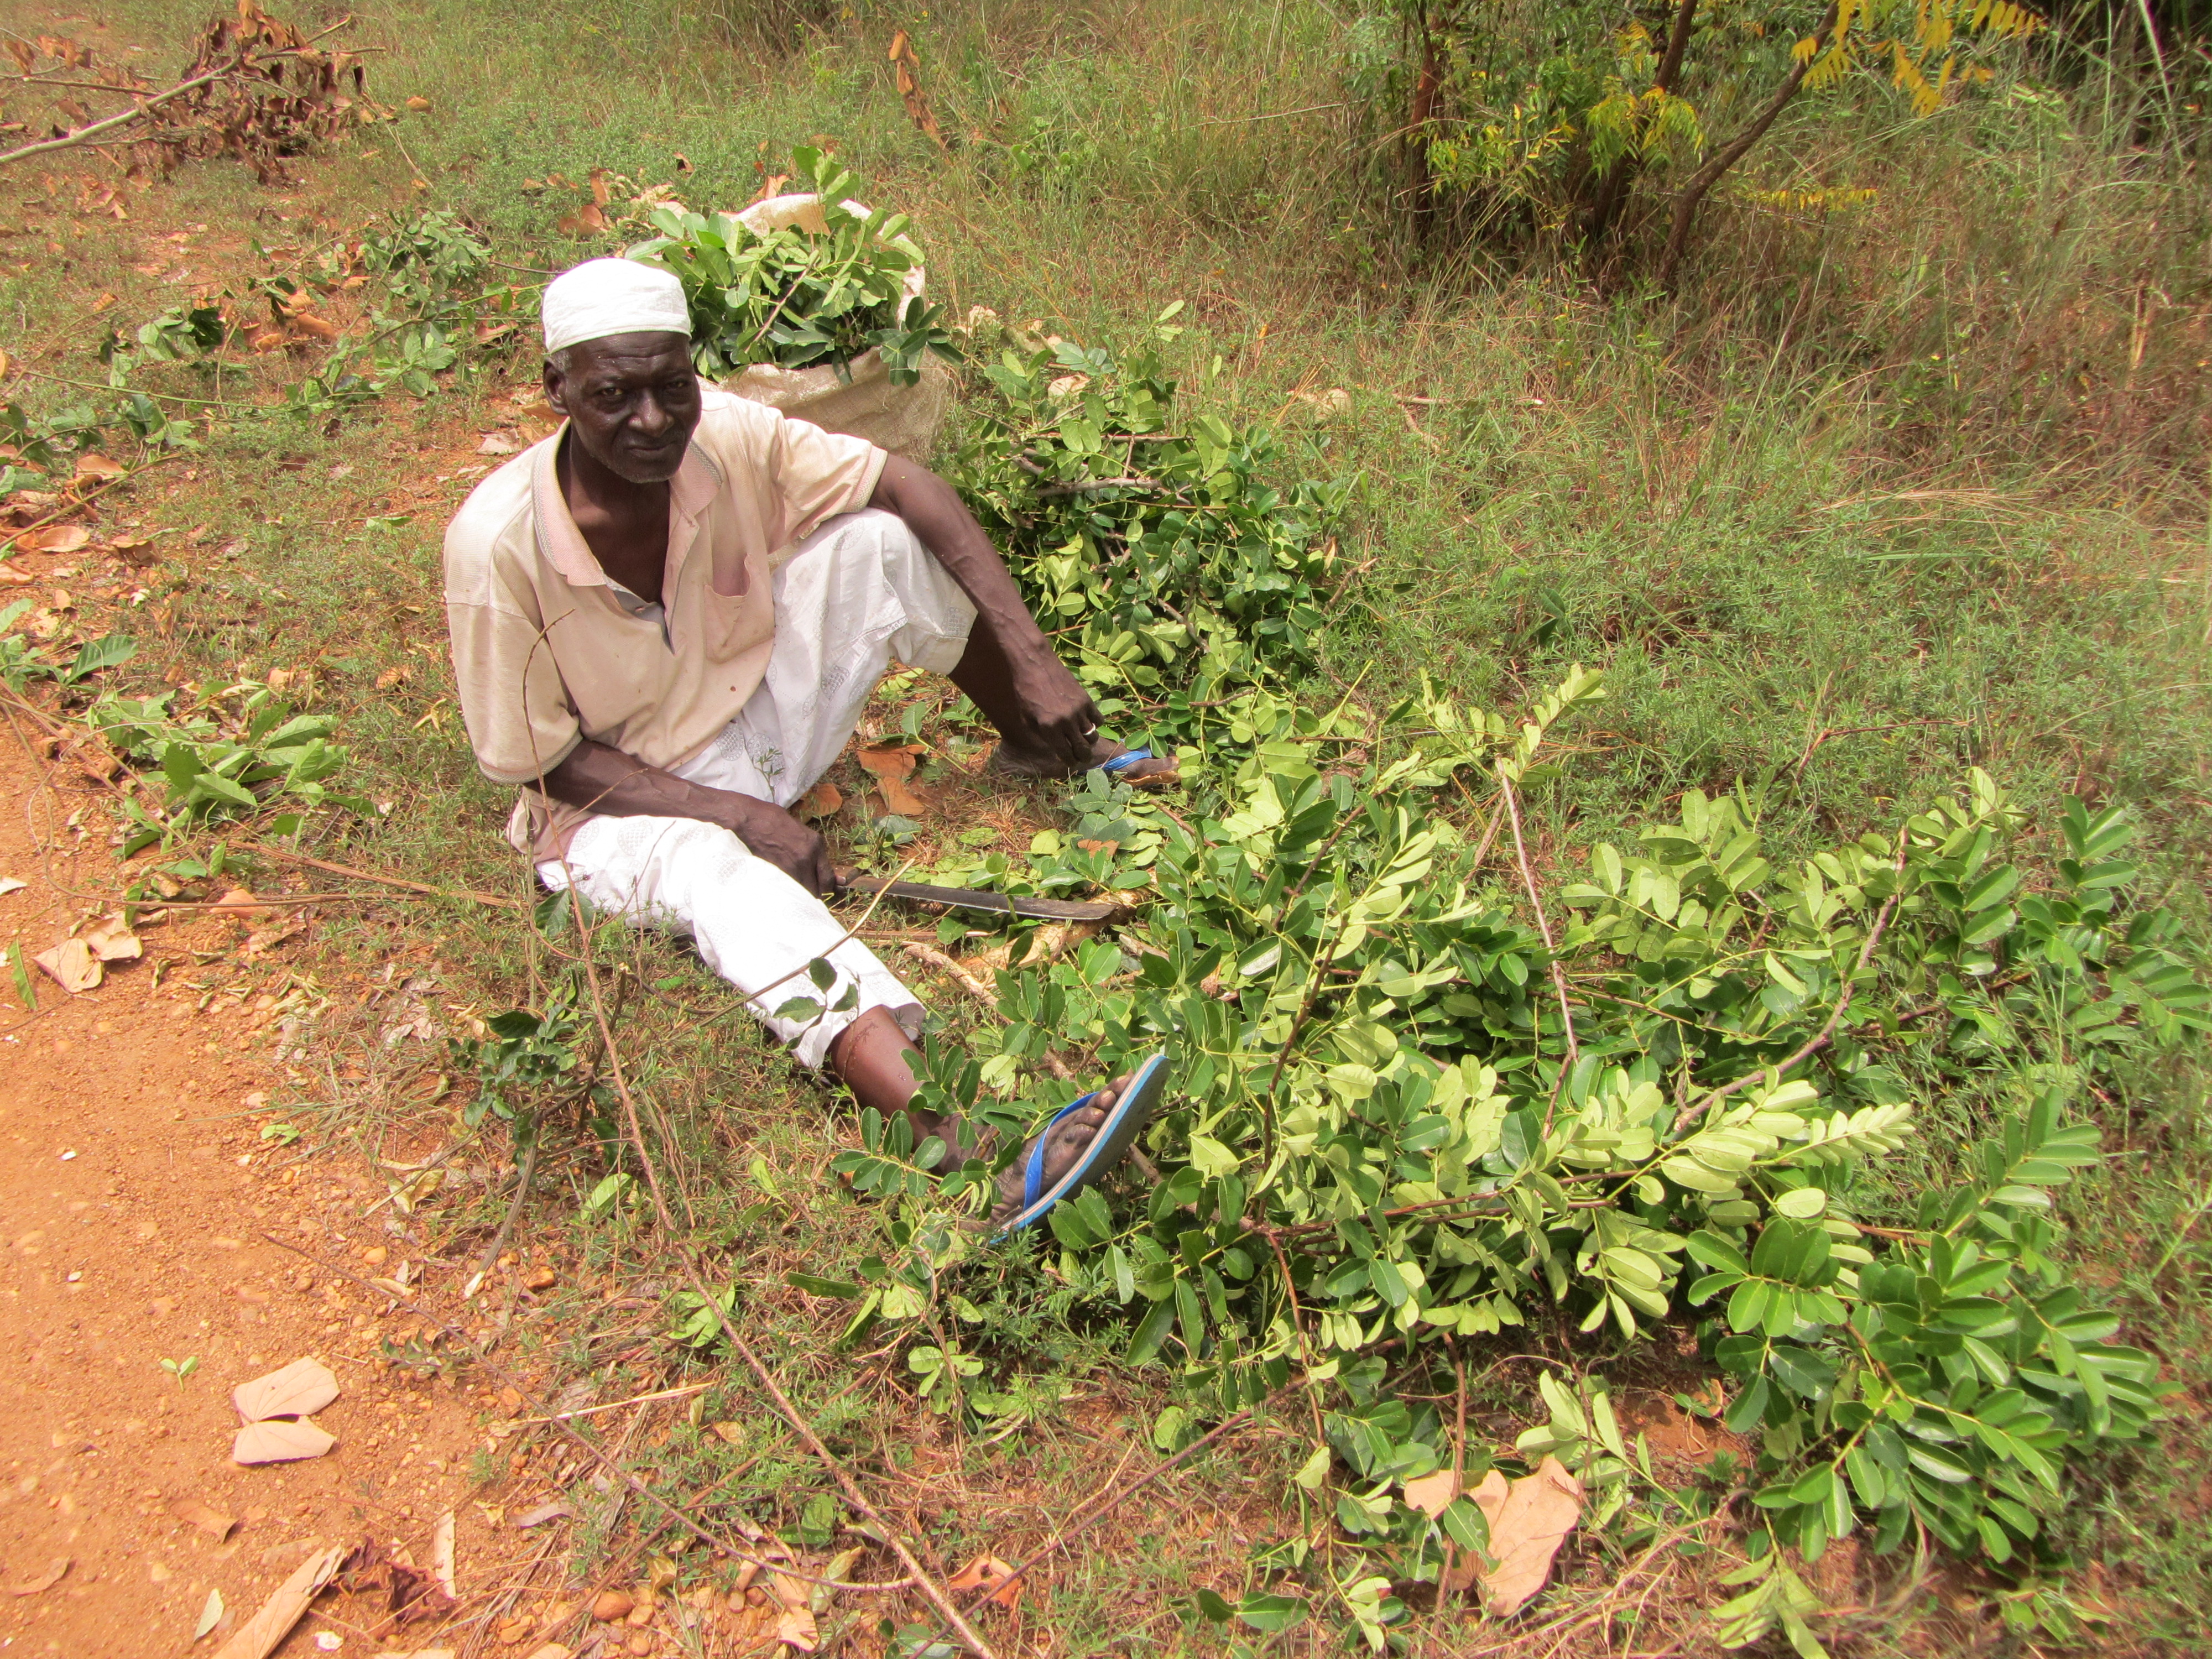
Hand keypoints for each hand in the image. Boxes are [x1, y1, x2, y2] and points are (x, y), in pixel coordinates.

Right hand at [721, 796, 835, 894]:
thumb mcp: (800, 831)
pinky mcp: (774, 874)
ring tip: (794, 895)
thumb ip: (815, 853)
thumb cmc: (771, 821)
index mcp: (815, 845)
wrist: (748, 819)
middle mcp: (806, 858)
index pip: (827, 878)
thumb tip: (833, 876)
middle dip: (814, 896)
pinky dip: (785, 894)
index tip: (823, 893)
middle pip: (816, 891)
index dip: (827, 890)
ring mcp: (789, 867)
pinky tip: (782, 891)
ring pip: (800, 894)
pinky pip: (785, 891)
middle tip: (808, 897)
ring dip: (799, 896)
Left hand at [1007, 642, 1099, 769]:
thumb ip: (1042, 734)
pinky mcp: (1086, 699)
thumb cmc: (1024, 691)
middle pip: (1082, 748)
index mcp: (1049, 729)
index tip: (1071, 762)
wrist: (1034, 664)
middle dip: (1082, 756)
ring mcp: (1078, 710)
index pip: (1066, 754)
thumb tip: (1055, 746)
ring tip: (1085, 740)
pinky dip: (1094, 724)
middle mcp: (1066, 722)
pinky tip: (1088, 723)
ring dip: (1088, 741)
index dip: (1070, 761)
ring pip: (1092, 735)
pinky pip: (1097, 719)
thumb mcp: (1027, 717)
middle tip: (1081, 756)